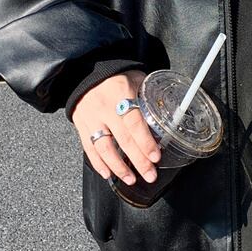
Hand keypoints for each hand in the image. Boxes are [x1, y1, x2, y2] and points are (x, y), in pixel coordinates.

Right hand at [71, 69, 160, 185]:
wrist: (87, 72)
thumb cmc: (117, 77)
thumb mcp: (136, 79)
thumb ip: (149, 97)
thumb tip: (170, 115)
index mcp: (121, 94)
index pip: (134, 122)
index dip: (145, 142)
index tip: (155, 156)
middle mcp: (104, 108)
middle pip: (123, 139)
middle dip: (138, 160)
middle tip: (150, 174)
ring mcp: (90, 118)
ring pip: (104, 148)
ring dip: (119, 167)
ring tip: (131, 179)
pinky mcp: (81, 126)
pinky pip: (89, 149)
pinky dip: (99, 164)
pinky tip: (108, 174)